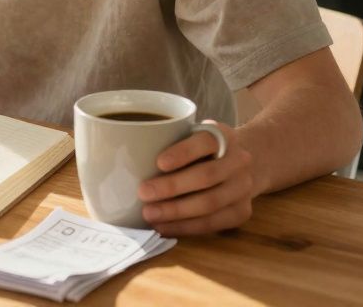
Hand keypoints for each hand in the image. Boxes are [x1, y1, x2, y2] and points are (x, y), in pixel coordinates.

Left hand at [138, 120, 256, 235]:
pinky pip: (213, 223)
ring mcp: (243, 188)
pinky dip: (186, 227)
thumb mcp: (191, 135)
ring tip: (149, 214)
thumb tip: (119, 155)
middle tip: (143, 193)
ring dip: (176, 212)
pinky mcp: (242, 212)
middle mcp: (239, 161)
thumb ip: (167, 140)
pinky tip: (164, 227)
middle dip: (172, 187)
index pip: (205, 141)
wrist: (241, 164)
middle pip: (206, 176)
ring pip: (210, 203)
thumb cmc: (202, 150)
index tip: (158, 163)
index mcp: (223, 135)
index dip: (183, 153)